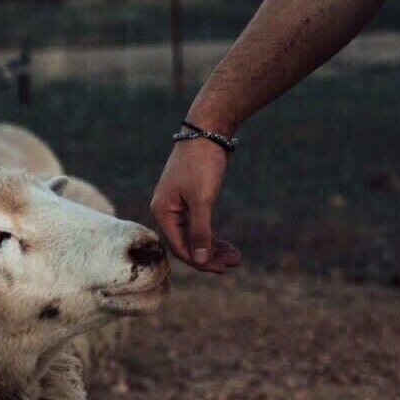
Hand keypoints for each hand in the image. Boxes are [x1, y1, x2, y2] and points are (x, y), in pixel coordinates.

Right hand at [150, 138, 241, 272]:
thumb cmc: (201, 164)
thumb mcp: (202, 200)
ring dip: (214, 248)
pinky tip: (227, 244)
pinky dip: (213, 235)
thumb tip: (201, 261)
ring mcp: (178, 206)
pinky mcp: (190, 200)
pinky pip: (199, 225)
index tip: (223, 268)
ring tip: (236, 256)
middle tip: (236, 262)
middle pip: (188, 244)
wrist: (207, 132)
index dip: (201, 261)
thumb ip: (200, 231)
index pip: (180, 247)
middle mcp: (167, 212)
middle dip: (211, 255)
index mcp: (162, 212)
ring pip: (195, 236)